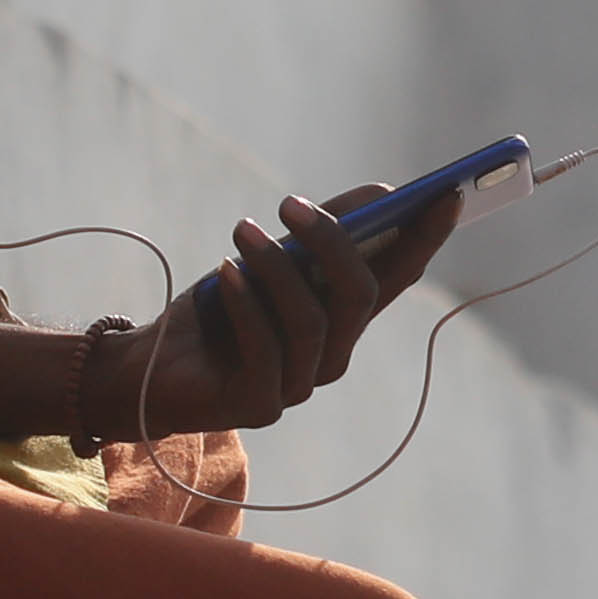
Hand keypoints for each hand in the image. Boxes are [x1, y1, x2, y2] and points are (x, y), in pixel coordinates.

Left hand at [96, 187, 461, 437]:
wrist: (150, 367)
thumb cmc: (217, 308)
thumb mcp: (270, 259)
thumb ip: (322, 231)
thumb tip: (381, 193)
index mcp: (344, 316)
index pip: (399, 274)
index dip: (427, 237)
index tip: (446, 194)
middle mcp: (333, 353)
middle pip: (360, 295)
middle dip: (331, 241)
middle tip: (289, 201)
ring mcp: (299, 384)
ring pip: (312, 320)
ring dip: (277, 267)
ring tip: (243, 230)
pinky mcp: (259, 405)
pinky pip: (265, 351)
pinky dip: (246, 304)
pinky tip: (225, 273)